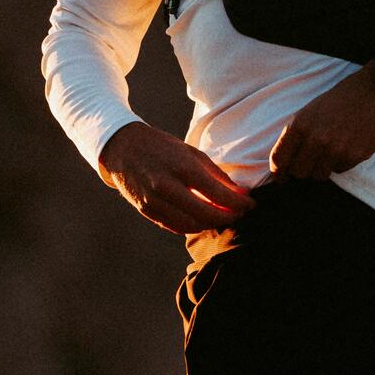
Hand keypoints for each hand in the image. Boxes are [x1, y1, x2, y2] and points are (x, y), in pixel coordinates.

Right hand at [97, 122, 256, 235]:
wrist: (123, 148)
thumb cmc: (163, 147)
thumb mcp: (192, 153)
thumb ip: (216, 175)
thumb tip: (241, 194)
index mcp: (182, 167)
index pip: (219, 195)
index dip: (239, 203)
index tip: (251, 204)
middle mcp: (167, 186)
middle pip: (207, 215)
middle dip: (228, 217)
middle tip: (240, 214)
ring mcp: (154, 201)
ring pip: (192, 225)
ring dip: (211, 224)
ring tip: (222, 216)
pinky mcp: (146, 211)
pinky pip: (175, 226)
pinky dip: (193, 225)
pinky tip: (202, 219)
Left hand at [268, 65, 374, 180]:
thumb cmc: (342, 99)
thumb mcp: (311, 110)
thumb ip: (298, 133)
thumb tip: (286, 160)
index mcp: (300, 124)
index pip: (279, 158)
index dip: (278, 172)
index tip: (280, 178)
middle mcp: (316, 139)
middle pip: (298, 172)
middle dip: (301, 170)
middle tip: (308, 164)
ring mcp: (335, 149)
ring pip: (318, 175)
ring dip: (321, 168)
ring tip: (329, 152)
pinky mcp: (354, 156)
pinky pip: (339, 170)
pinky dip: (340, 163)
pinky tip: (346, 147)